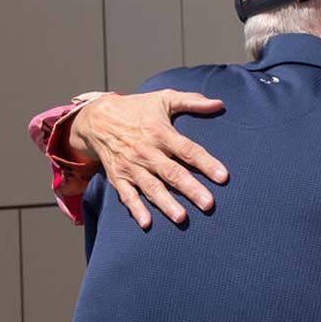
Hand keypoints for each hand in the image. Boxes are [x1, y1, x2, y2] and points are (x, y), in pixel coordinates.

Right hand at [68, 91, 227, 227]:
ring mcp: (131, 166)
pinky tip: (147, 223)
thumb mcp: (164, 98)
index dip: (206, 163)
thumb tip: (219, 104)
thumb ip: (192, 101)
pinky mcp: (118, 177)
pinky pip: (127, 196)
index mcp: (161, 133)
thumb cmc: (137, 108)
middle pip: (172, 173)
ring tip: (182, 218)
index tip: (223, 177)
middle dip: (191, 189)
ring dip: (166, 204)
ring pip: (152, 188)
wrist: (97, 118)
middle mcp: (146, 152)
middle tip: (208, 204)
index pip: (188, 150)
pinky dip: (136, 209)